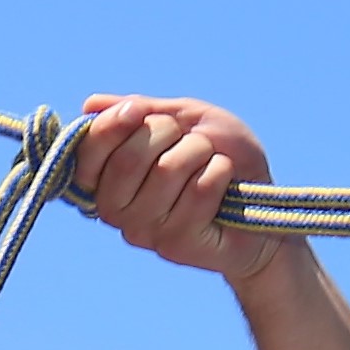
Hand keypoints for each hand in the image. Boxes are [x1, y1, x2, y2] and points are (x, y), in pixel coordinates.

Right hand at [66, 93, 290, 284]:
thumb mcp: (183, 120)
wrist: (263, 204)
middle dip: (166, 132)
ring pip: (166, 171)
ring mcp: (146, 231)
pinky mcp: (177, 244)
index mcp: (108, 180)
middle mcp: (117, 211)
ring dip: (200, 152)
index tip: (139, 110)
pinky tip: (226, 186)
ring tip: (212, 162)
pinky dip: (221, 173)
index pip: (86, 155)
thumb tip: (91, 105)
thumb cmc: (219, 157)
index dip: (110, 126)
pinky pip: (198, 190)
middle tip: (190, 140)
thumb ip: (142, 111)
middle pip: (127, 160)